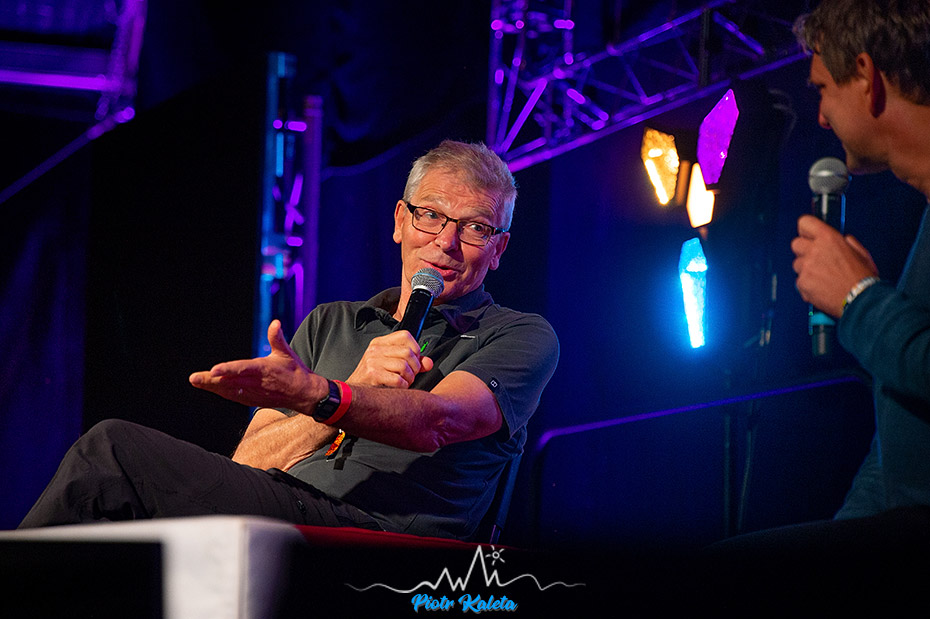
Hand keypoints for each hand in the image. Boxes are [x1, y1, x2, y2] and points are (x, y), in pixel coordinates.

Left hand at [189, 320, 321, 412]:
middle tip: (194, 378)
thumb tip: (275, 322)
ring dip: (212, 386)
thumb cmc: (294, 370)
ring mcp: (253, 393)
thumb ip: (277, 338)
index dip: (227, 370)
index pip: (241, 369)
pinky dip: (221, 391)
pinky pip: (233, 396)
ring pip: (228, 390)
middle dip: (210, 380)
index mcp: (263, 369)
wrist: (303, 393)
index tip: (213, 370)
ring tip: (196, 381)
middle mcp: (256, 383)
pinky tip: (210, 387)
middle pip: (229, 382)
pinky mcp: (253, 400)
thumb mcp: (286, 352)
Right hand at [347, 330, 433, 387]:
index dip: (415, 348)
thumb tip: (429, 363)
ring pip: (404, 366)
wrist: (351, 393)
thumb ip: (412, 362)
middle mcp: (375, 349)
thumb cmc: (373, 379)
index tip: (414, 360)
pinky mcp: (372, 374)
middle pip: (408, 352)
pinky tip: (397, 388)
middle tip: (410, 376)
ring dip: (409, 378)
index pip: (405, 335)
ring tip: (403, 382)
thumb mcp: (391, 365)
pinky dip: (402, 386)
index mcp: (380, 343)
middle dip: (415, 368)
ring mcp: (372, 361)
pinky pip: (398, 380)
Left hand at [791, 215, 878, 317]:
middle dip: (805, 250)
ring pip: (797, 264)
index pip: (805, 223)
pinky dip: (807, 284)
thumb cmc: (863, 279)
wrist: (860, 300)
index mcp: (829, 239)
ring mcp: (806, 267)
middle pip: (796, 244)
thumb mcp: (861, 253)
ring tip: (824, 277)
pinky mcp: (802, 283)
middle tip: (817, 259)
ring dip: (806, 269)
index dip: (806, 230)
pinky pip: (799, 281)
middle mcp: (814, 250)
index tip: (808, 235)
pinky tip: (822, 288)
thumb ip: (847, 242)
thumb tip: (841, 239)